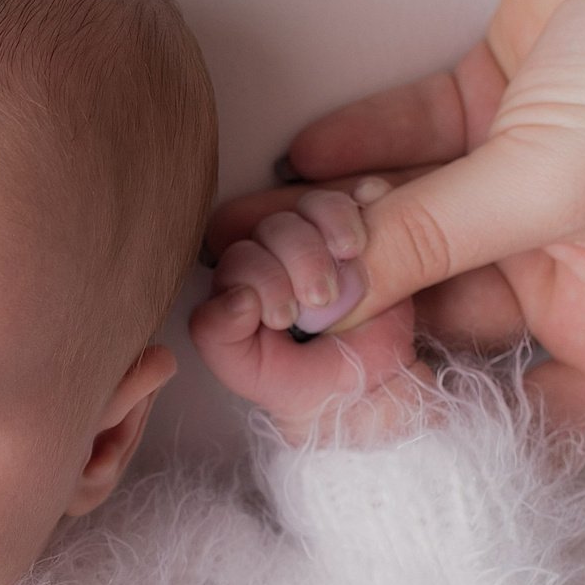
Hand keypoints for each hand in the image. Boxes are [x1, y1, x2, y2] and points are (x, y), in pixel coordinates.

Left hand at [190, 187, 425, 444]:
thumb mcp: (249, 371)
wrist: (367, 386)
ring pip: (312, 208)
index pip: (240, 255)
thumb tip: (234, 296)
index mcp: (244, 280)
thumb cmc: (301, 381)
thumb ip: (217, 337)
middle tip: (319, 300)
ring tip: (348, 268)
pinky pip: (358, 198)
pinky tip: (360, 244)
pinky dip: (356, 215)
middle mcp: (278, 255)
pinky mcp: (361, 233)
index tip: (284, 318)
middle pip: (275, 227)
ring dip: (328, 234)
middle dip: (298, 259)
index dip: (259, 277)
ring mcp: (322, 241)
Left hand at [204, 0, 584, 437]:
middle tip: (253, 302)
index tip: (326, 399)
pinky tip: (291, 165)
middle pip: (438, 327)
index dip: (422, 422)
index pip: (514, 421)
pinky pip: (406, 159)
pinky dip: (350, 160)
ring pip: (407, 238)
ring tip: (242, 233)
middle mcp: (581, 273)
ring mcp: (536, 196)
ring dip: (326, 234)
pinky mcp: (498, 121)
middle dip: (345, 314)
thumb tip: (314, 301)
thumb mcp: (547, 182)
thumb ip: (420, 245)